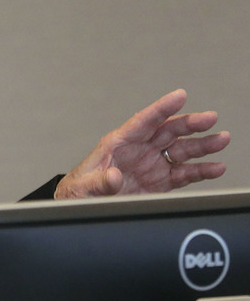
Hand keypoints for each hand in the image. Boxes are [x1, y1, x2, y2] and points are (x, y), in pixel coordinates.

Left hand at [55, 89, 228, 198]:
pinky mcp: (159, 182)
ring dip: (201, 145)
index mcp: (118, 143)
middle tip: (210, 118)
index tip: (179, 96)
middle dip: (189, 124)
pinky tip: (216, 167)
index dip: (162, 108)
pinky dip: (200, 171)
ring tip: (221, 139)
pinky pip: (183, 174)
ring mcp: (150, 165)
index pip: (143, 121)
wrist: (81, 205)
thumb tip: (113, 177)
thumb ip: (100, 182)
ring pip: (180, 150)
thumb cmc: (79, 189)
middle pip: (167, 132)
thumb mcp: (84, 186)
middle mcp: (138, 151)